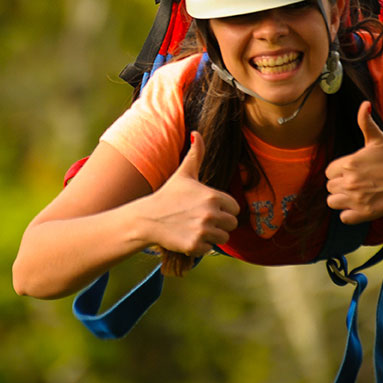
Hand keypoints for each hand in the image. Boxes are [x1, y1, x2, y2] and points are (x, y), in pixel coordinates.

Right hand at [142, 131, 239, 256]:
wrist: (148, 218)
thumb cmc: (168, 195)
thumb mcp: (184, 173)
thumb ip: (196, 154)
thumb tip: (197, 133)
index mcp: (213, 196)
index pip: (235, 209)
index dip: (223, 209)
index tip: (207, 208)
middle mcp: (210, 213)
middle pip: (231, 225)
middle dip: (219, 224)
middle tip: (200, 219)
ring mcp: (203, 230)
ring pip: (222, 238)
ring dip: (211, 236)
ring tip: (194, 227)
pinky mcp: (195, 245)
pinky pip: (209, 249)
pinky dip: (200, 246)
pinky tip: (187, 236)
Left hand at [325, 101, 382, 223]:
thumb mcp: (379, 139)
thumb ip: (365, 122)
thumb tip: (364, 104)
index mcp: (349, 163)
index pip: (329, 172)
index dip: (338, 172)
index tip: (351, 172)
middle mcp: (350, 181)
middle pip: (330, 187)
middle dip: (339, 185)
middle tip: (356, 183)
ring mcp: (356, 199)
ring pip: (332, 202)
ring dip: (341, 200)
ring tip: (355, 195)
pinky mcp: (364, 213)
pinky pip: (344, 218)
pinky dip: (349, 214)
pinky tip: (359, 206)